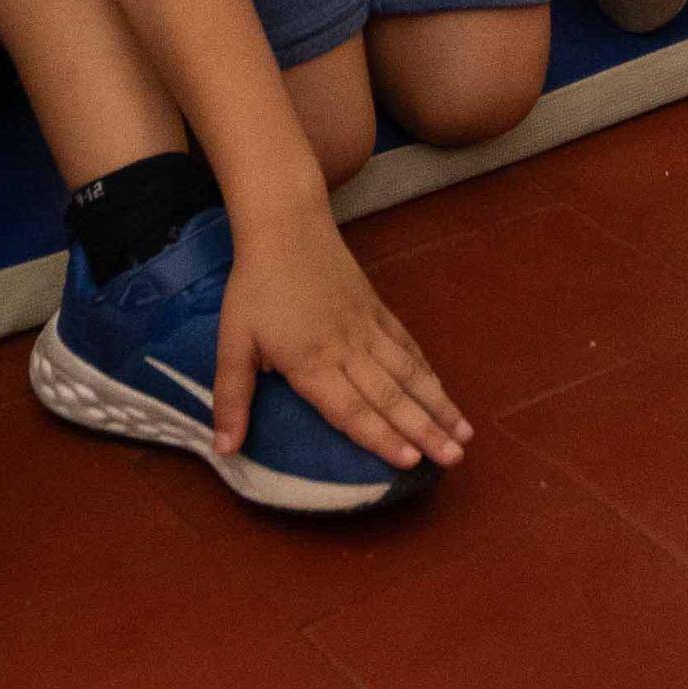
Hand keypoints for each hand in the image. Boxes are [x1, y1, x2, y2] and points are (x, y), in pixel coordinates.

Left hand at [212, 204, 472, 473]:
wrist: (287, 226)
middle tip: (455, 458)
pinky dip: (427, 371)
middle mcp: (348, 350)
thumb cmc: (255, 287)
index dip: (381, 437)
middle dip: (425, 430)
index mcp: (312, 363)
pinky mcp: (378, 310)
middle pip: (391, 396)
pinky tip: (442, 390)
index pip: (351, 408)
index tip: (410, 462)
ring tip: (465, 433)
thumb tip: (223, 449)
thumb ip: (232, 397)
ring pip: (409, 373)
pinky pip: (407, 346)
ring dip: (438, 404)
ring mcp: (369, 329)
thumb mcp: (231, 342)